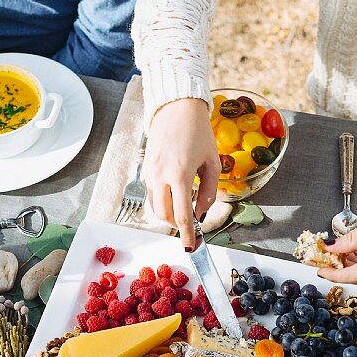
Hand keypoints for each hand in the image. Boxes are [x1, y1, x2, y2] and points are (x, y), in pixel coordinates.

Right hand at [143, 98, 219, 250]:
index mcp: (180, 175)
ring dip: (169, 214)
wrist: (176, 109)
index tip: (190, 247)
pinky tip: (174, 193)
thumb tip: (201, 213)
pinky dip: (162, 200)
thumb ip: (208, 192)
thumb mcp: (211, 163)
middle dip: (177, 225)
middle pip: (165, 216)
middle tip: (191, 224)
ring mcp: (149, 173)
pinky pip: (151, 194)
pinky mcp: (145, 170)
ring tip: (183, 208)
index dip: (187, 235)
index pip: (183, 215)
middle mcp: (160, 176)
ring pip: (155, 207)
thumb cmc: (198, 133)